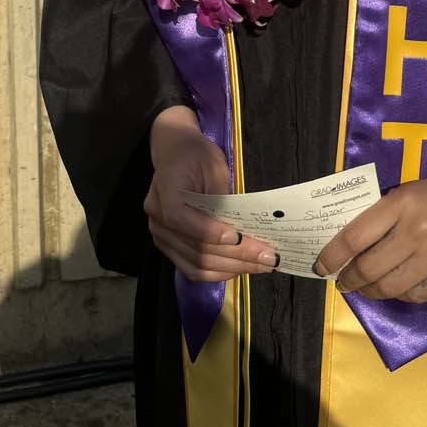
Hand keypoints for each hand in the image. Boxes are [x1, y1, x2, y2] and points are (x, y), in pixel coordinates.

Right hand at [145, 106, 279, 281]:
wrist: (176, 153)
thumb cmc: (196, 155)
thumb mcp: (213, 166)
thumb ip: (223, 198)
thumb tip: (246, 228)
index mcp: (165, 194)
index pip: (185, 221)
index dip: (213, 233)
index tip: (242, 238)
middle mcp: (157, 221)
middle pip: (197, 249)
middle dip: (237, 255)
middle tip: (268, 257)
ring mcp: (161, 237)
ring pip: (197, 265)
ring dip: (232, 268)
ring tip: (261, 265)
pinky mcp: (170, 247)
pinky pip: (193, 268)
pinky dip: (218, 272)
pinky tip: (241, 267)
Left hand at [313, 147, 426, 302]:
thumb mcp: (410, 193)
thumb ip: (384, 216)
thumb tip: (352, 246)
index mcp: (401, 204)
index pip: (354, 237)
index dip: (332, 256)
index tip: (322, 266)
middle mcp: (416, 231)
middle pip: (368, 268)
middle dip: (349, 280)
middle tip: (343, 282)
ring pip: (389, 287)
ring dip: (371, 292)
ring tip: (366, 289)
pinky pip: (415, 296)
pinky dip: (400, 295)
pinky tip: (397, 288)